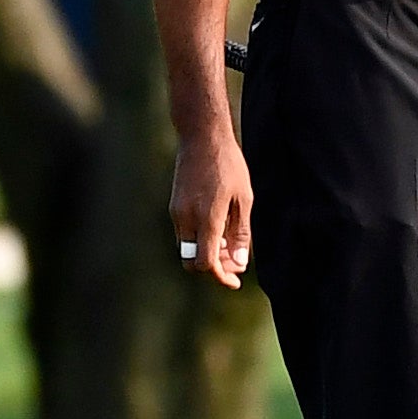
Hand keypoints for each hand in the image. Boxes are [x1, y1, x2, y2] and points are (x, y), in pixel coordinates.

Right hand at [169, 122, 252, 288]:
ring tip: (230, 243)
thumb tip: (240, 263)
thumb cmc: (228, 165)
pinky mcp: (174, 206)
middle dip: (213, 268)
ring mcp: (177, 212)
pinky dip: (199, 240)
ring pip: (187, 249)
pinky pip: (184, 234)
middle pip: (192, 262)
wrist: (201, 137)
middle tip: (234, 264)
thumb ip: (240, 233)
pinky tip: (218, 228)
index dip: (221, 277)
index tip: (235, 280)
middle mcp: (186, 218)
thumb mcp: (243, 199)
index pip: (206, 263)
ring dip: (206, 253)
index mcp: (207, 217)